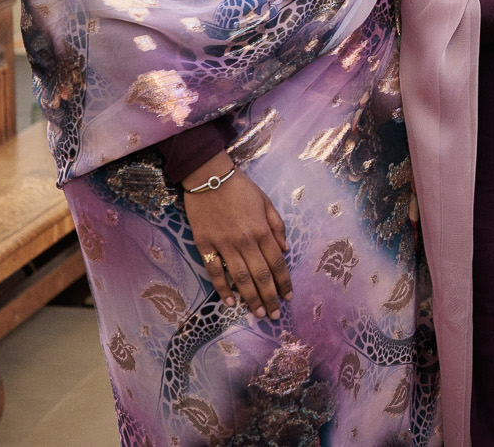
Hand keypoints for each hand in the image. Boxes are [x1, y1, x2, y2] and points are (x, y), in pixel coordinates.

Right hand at [181, 151, 290, 317]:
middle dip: (269, 297)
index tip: (288, 297)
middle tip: (273, 316)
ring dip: (250, 298)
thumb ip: (277, 226)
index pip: (277, 263)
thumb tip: (285, 249)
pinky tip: (229, 302)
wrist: (209, 177)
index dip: (284, 282)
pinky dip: (222, 288)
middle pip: (261, 275)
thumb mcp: (266, 202)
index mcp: (262, 230)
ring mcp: (224, 244)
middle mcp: (246, 241)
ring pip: (240, 278)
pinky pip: (215, 271)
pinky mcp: (205, 245)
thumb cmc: (241, 189)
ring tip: (257, 313)